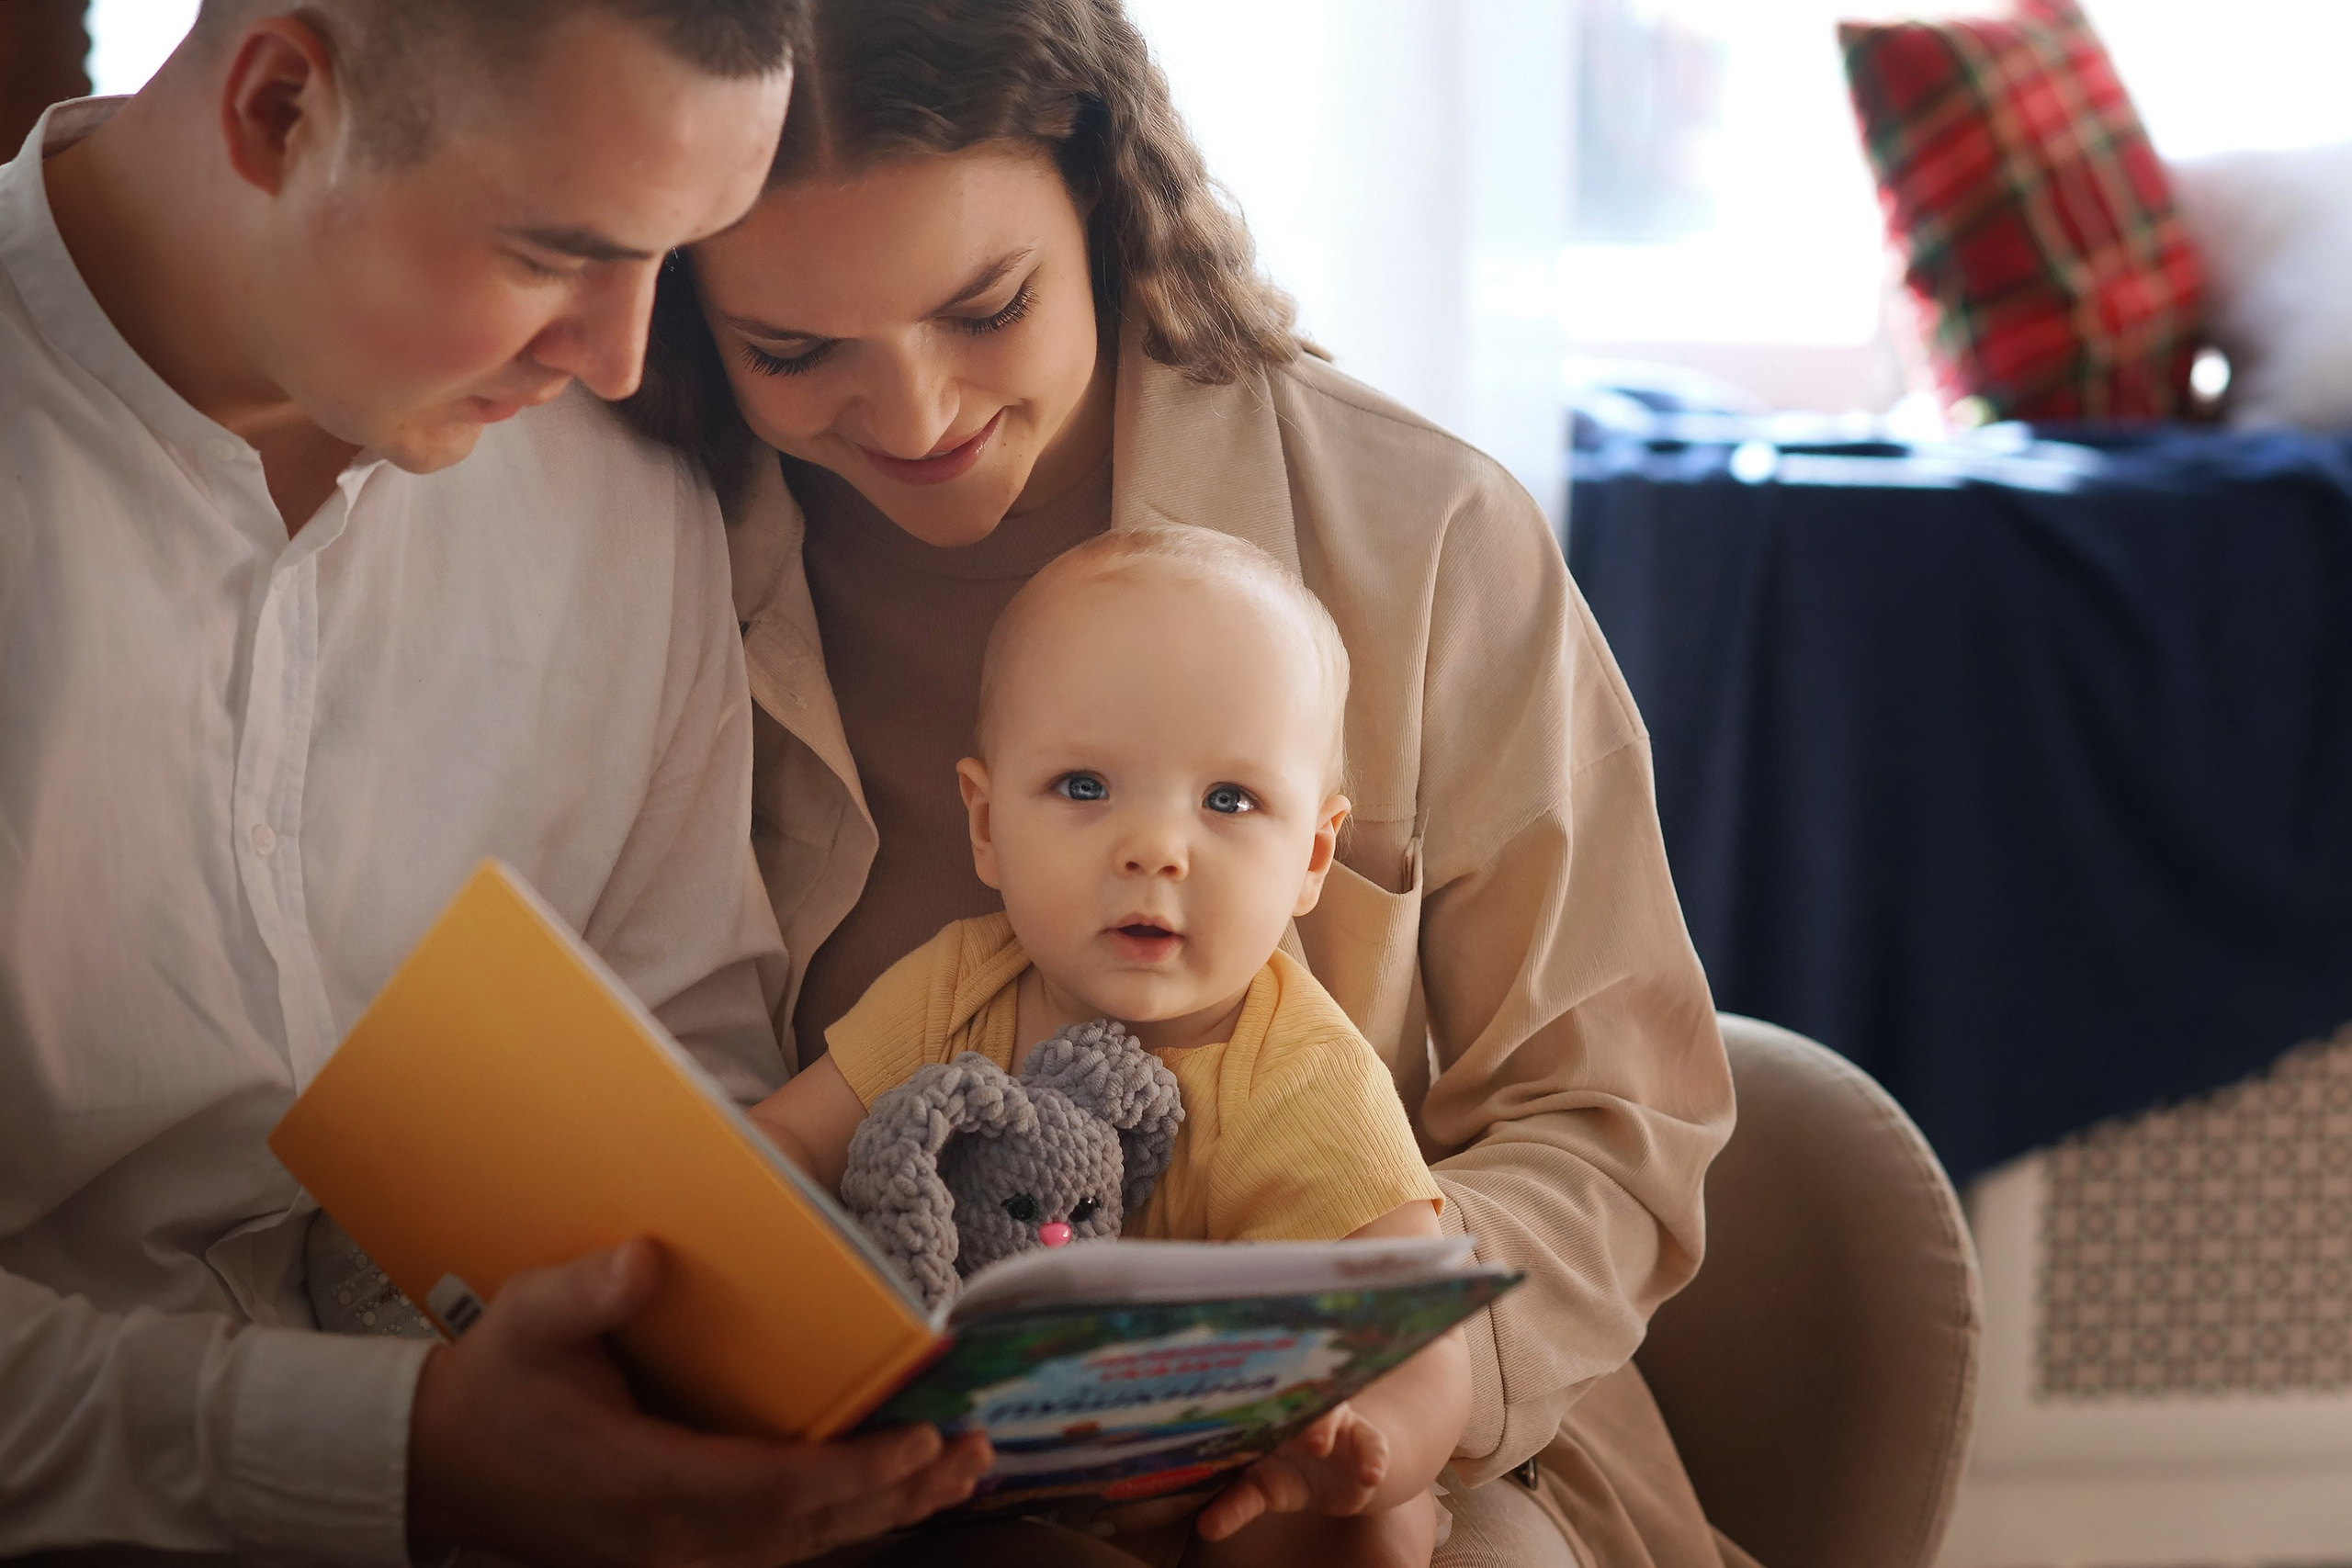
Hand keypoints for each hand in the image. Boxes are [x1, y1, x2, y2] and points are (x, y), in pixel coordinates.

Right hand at [407, 1238, 991, 1566]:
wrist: (435, 1463)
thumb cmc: (492, 1384)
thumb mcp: (528, 1319)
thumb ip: (587, 1291)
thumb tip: (649, 1257)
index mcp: (641, 1483)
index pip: (770, 1488)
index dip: (851, 1471)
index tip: (920, 1441)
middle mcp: (668, 1537)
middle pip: (805, 1529)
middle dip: (896, 1494)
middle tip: (976, 1454)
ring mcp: (672, 1554)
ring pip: (799, 1546)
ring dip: (883, 1513)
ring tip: (961, 1475)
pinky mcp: (676, 1552)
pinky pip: (775, 1547)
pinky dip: (840, 1522)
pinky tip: (889, 1496)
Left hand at [1193, 1402, 1387, 1541]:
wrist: (1335, 1477)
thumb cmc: (1286, 1475)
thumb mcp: (1261, 1490)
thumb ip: (1235, 1506)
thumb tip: (1205, 1528)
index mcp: (1269, 1419)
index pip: (1256, 1404)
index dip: (1245, 1407)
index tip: (1230, 1416)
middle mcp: (1301, 1412)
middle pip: (1292, 1400)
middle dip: (1279, 1410)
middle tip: (1259, 1422)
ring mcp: (1335, 1422)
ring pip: (1332, 1412)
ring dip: (1323, 1425)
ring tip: (1318, 1446)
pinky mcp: (1365, 1439)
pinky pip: (1372, 1444)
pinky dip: (1373, 1459)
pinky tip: (1371, 1477)